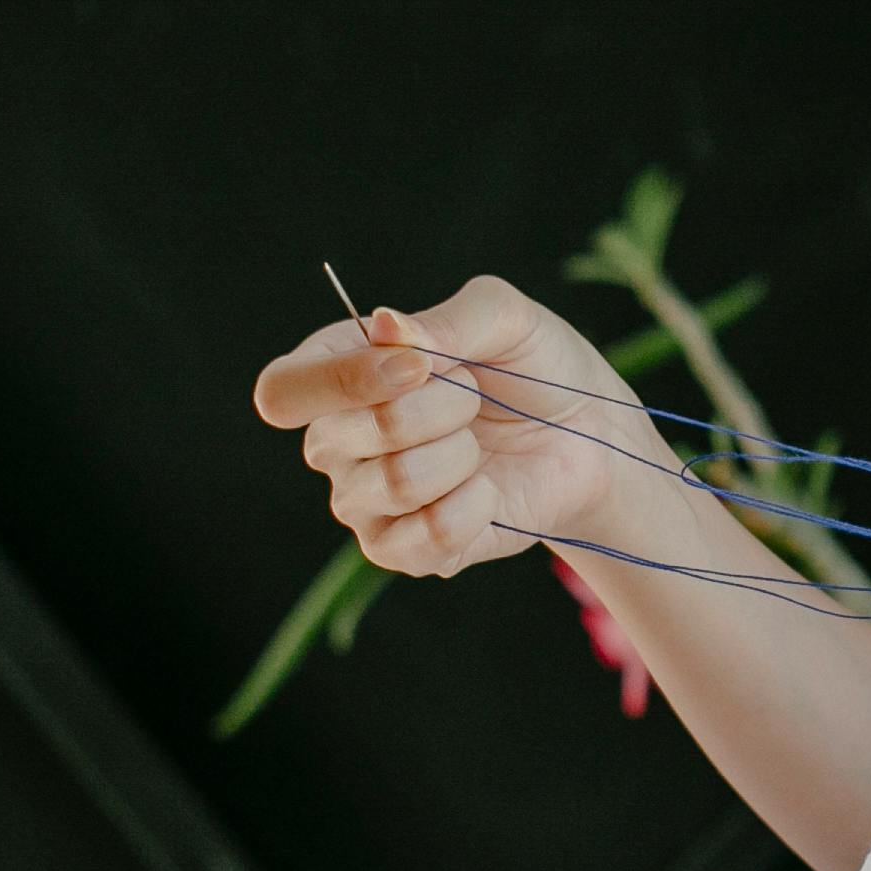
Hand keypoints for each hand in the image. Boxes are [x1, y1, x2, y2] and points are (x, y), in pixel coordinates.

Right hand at [247, 274, 654, 579]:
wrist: (587, 436)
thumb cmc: (532, 368)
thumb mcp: (503, 318)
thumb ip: (446, 321)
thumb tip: (387, 328)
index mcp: (336, 373)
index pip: (282, 391)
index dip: (342, 381)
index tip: (420, 367)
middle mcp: (335, 442)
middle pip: (341, 437)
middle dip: (433, 409)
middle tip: (472, 398)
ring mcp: (364, 503)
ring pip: (392, 484)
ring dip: (459, 455)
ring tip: (478, 444)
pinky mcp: (404, 553)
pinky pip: (428, 536)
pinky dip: (476, 505)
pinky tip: (486, 490)